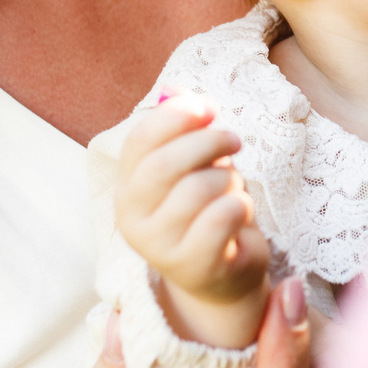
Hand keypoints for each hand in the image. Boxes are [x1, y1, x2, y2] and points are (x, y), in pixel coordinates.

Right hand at [114, 93, 272, 347]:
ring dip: (229, 179)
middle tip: (233, 140)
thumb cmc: (207, 212)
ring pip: (200, 188)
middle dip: (208, 141)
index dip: (175, 116)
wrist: (223, 277)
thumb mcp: (192, 167)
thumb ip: (180, 130)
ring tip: (233, 189)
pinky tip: (240, 213)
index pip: (139, 141)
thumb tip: (174, 89)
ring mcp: (160, 247)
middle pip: (166, 163)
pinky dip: (240, 205)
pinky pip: (222, 217)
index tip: (208, 108)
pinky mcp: (193, 266)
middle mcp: (133, 219)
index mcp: (127, 189)